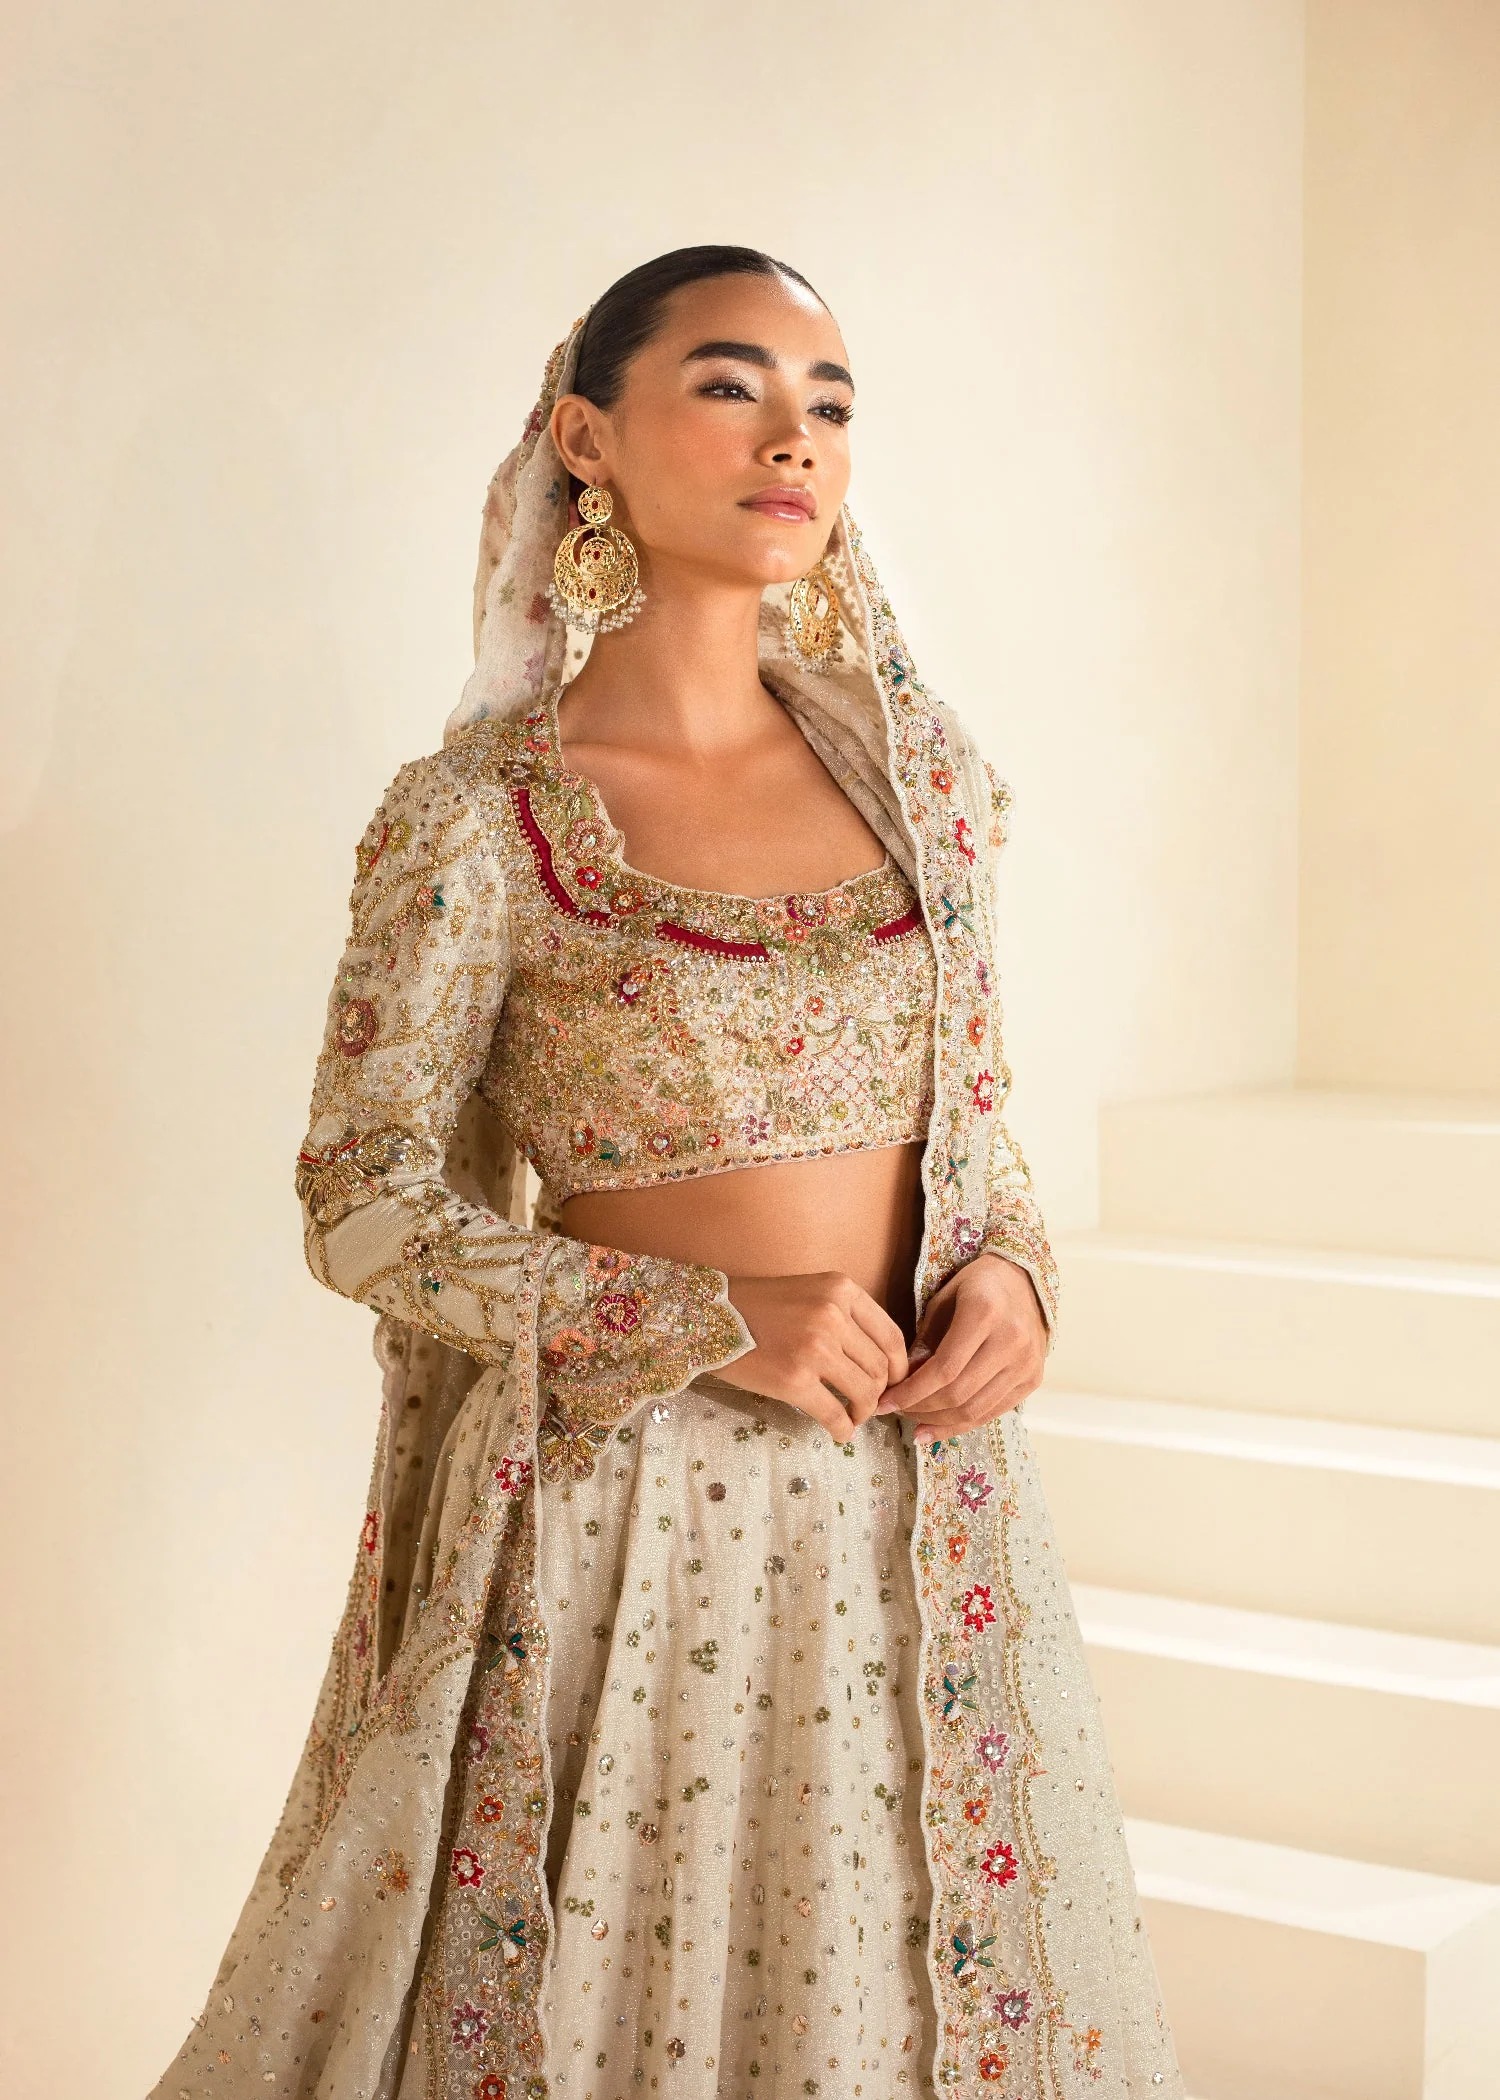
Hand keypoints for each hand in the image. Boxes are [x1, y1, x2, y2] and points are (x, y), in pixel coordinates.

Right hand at [718, 1271, 908, 1444]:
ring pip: (864, 1392)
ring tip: (852, 1416)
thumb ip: (845, 1316)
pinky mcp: (795, 1380)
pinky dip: (843, 1429)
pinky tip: (840, 1432)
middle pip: (880, 1368)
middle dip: (879, 1393)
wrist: (709, 1318)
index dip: (900, 1367)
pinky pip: (835, 1414)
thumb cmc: (759, 1307)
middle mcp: (833, 1316)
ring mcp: (815, 1349)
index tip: (893, 1383)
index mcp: (841, 1290)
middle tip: (868, 1404)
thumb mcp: (810, 1293)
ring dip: (863, 1412)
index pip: (891, 1336)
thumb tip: (879, 1361)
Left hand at [873, 1254, 1044, 1441]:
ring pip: (975, 1410)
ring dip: (938, 1422)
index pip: (943, 1369)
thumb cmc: (974, 1288)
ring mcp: (1027, 1363)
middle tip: (896, 1411)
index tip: (884, 1403)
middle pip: (958, 1393)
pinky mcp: (1033, 1380)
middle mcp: (1011, 1340)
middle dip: (920, 1409)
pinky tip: (936, 1428)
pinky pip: (992, 1412)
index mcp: (984, 1312)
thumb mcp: (941, 1303)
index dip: (911, 1392)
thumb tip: (901, 1387)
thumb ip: (923, 1344)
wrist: (1023, 1282)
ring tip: (913, 1422)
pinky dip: (962, 1425)